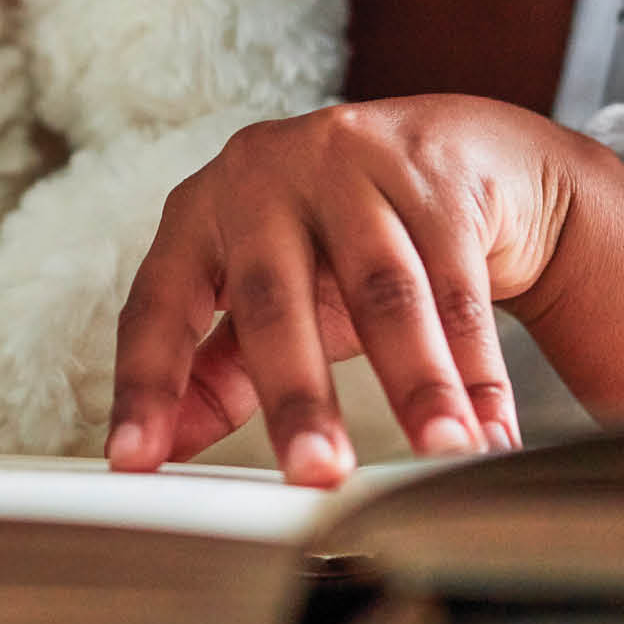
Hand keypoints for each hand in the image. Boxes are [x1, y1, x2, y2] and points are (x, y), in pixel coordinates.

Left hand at [106, 96, 584, 485]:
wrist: (451, 150)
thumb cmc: (337, 239)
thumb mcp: (269, 297)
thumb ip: (213, 370)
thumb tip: (162, 453)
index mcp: (203, 209)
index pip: (160, 303)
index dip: (148, 383)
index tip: (136, 460)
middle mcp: (265, 173)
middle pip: (274, 295)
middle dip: (297, 394)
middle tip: (316, 473)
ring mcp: (351, 162)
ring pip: (384, 289)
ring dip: (417, 381)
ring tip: (442, 453)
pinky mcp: (433, 171)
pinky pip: (457, 284)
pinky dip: (477, 369)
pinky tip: (488, 430)